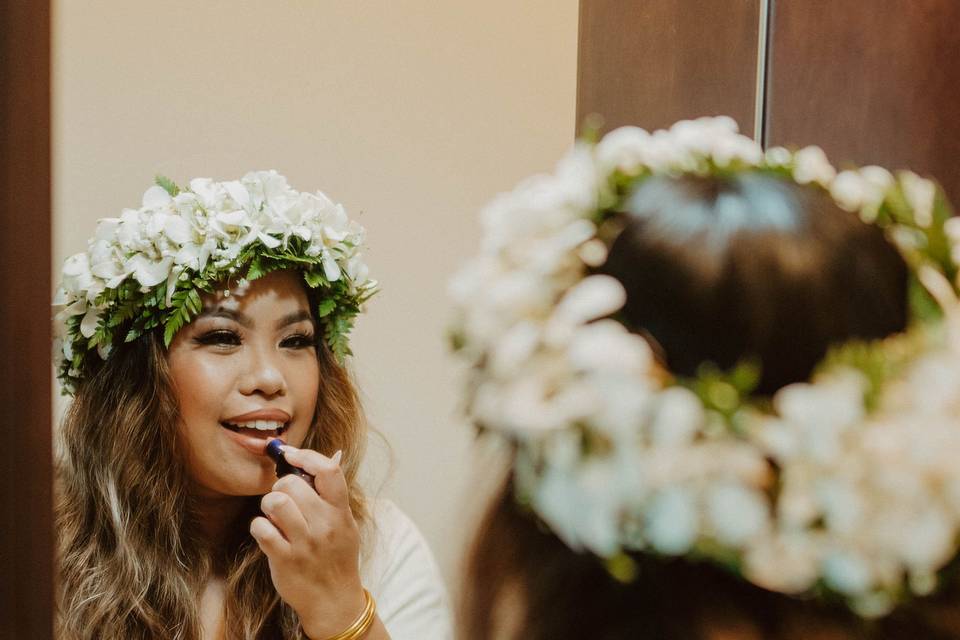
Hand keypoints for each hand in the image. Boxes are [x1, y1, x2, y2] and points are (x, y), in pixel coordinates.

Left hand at [250, 446, 366, 638]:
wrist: (334, 599)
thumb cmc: (336, 557)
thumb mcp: (344, 523)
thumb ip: (334, 494)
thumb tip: (332, 456)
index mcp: (340, 511)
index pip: (328, 470)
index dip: (306, 455)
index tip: (291, 454)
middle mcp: (325, 524)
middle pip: (292, 483)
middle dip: (281, 487)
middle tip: (283, 500)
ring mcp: (305, 542)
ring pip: (275, 502)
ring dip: (269, 505)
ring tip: (274, 516)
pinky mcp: (285, 559)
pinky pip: (261, 528)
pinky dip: (259, 527)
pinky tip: (267, 534)